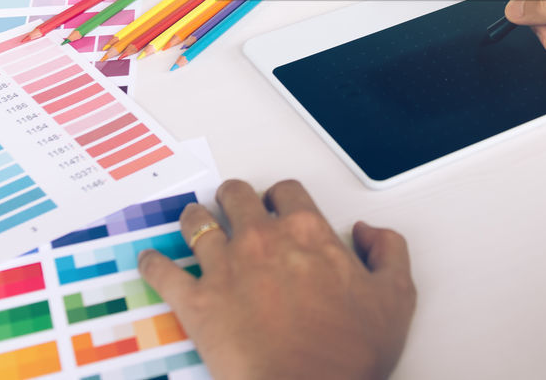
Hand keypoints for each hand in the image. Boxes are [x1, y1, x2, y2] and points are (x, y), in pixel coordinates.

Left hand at [138, 179, 415, 379]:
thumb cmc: (348, 354)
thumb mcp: (395, 296)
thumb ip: (388, 250)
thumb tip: (367, 231)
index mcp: (308, 232)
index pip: (286, 191)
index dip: (280, 195)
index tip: (277, 204)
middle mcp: (262, 240)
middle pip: (236, 196)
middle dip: (234, 198)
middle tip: (233, 207)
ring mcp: (224, 267)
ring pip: (196, 223)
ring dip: (194, 219)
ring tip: (192, 221)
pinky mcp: (197, 302)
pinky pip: (162, 271)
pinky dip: (153, 263)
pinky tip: (151, 260)